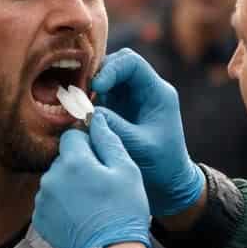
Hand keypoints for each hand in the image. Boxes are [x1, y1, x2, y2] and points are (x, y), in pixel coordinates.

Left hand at [35, 117, 150, 247]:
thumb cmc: (124, 211)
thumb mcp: (126, 171)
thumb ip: (107, 140)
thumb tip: (95, 118)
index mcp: (73, 162)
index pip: (72, 136)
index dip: (88, 143)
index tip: (100, 158)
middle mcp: (51, 178)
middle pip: (63, 159)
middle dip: (79, 166)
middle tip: (100, 185)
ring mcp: (42, 200)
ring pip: (56, 181)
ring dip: (69, 186)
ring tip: (91, 204)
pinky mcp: (40, 219)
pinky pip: (50, 202)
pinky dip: (62, 205)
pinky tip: (80, 216)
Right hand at [91, 49, 204, 216]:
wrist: (169, 184)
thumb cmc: (162, 165)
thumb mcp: (139, 146)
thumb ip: (115, 126)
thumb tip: (88, 111)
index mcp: (158, 92)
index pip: (132, 63)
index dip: (111, 69)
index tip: (96, 87)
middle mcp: (145, 90)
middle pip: (117, 63)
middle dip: (98, 74)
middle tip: (82, 92)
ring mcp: (131, 99)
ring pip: (106, 78)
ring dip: (90, 87)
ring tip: (78, 104)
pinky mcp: (119, 111)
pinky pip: (101, 95)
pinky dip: (88, 100)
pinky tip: (79, 113)